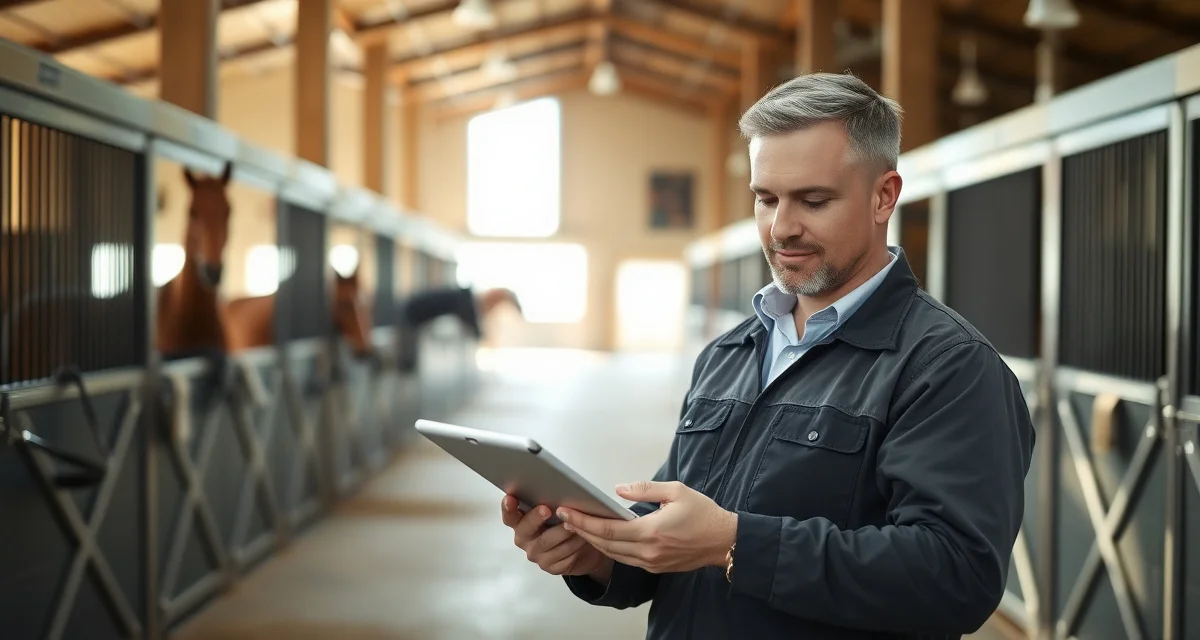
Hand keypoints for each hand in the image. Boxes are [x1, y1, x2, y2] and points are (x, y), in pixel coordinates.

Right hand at [501, 495, 611, 580]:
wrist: (582, 549)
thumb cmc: (564, 524)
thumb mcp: (555, 512)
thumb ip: (549, 503)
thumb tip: (555, 488)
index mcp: (520, 523)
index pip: (510, 516)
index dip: (508, 508)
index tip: (510, 498)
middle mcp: (525, 540)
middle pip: (526, 529)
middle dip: (536, 518)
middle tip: (546, 509)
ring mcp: (537, 555)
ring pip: (548, 542)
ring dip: (563, 531)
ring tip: (575, 522)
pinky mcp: (551, 567)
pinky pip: (563, 555)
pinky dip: (574, 544)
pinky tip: (583, 537)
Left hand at [557, 481, 736, 573]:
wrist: (724, 541)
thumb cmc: (704, 514)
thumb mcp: (676, 491)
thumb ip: (644, 489)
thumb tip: (617, 489)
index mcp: (652, 531)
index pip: (608, 529)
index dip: (584, 521)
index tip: (568, 512)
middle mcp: (649, 551)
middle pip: (605, 544)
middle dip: (582, 530)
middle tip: (565, 517)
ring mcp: (651, 562)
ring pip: (613, 554)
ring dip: (593, 541)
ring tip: (577, 526)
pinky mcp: (655, 567)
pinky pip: (625, 559)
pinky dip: (609, 549)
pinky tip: (601, 538)